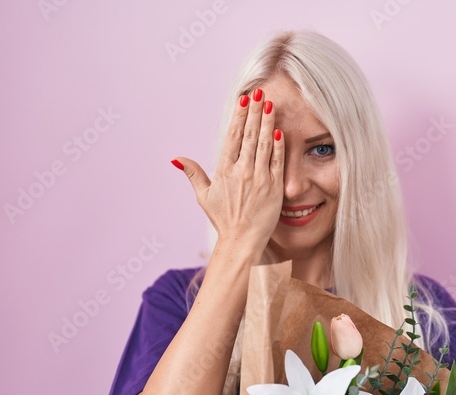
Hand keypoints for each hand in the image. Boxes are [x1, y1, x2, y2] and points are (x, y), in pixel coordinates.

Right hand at [173, 88, 283, 250]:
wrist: (241, 241)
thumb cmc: (223, 220)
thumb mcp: (204, 196)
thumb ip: (193, 173)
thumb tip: (176, 158)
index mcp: (224, 170)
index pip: (233, 136)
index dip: (239, 116)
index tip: (243, 99)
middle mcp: (241, 171)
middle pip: (249, 135)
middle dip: (254, 112)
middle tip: (260, 92)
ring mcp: (259, 178)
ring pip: (263, 144)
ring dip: (267, 122)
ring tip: (270, 103)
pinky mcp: (274, 187)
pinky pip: (277, 161)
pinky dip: (278, 145)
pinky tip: (279, 130)